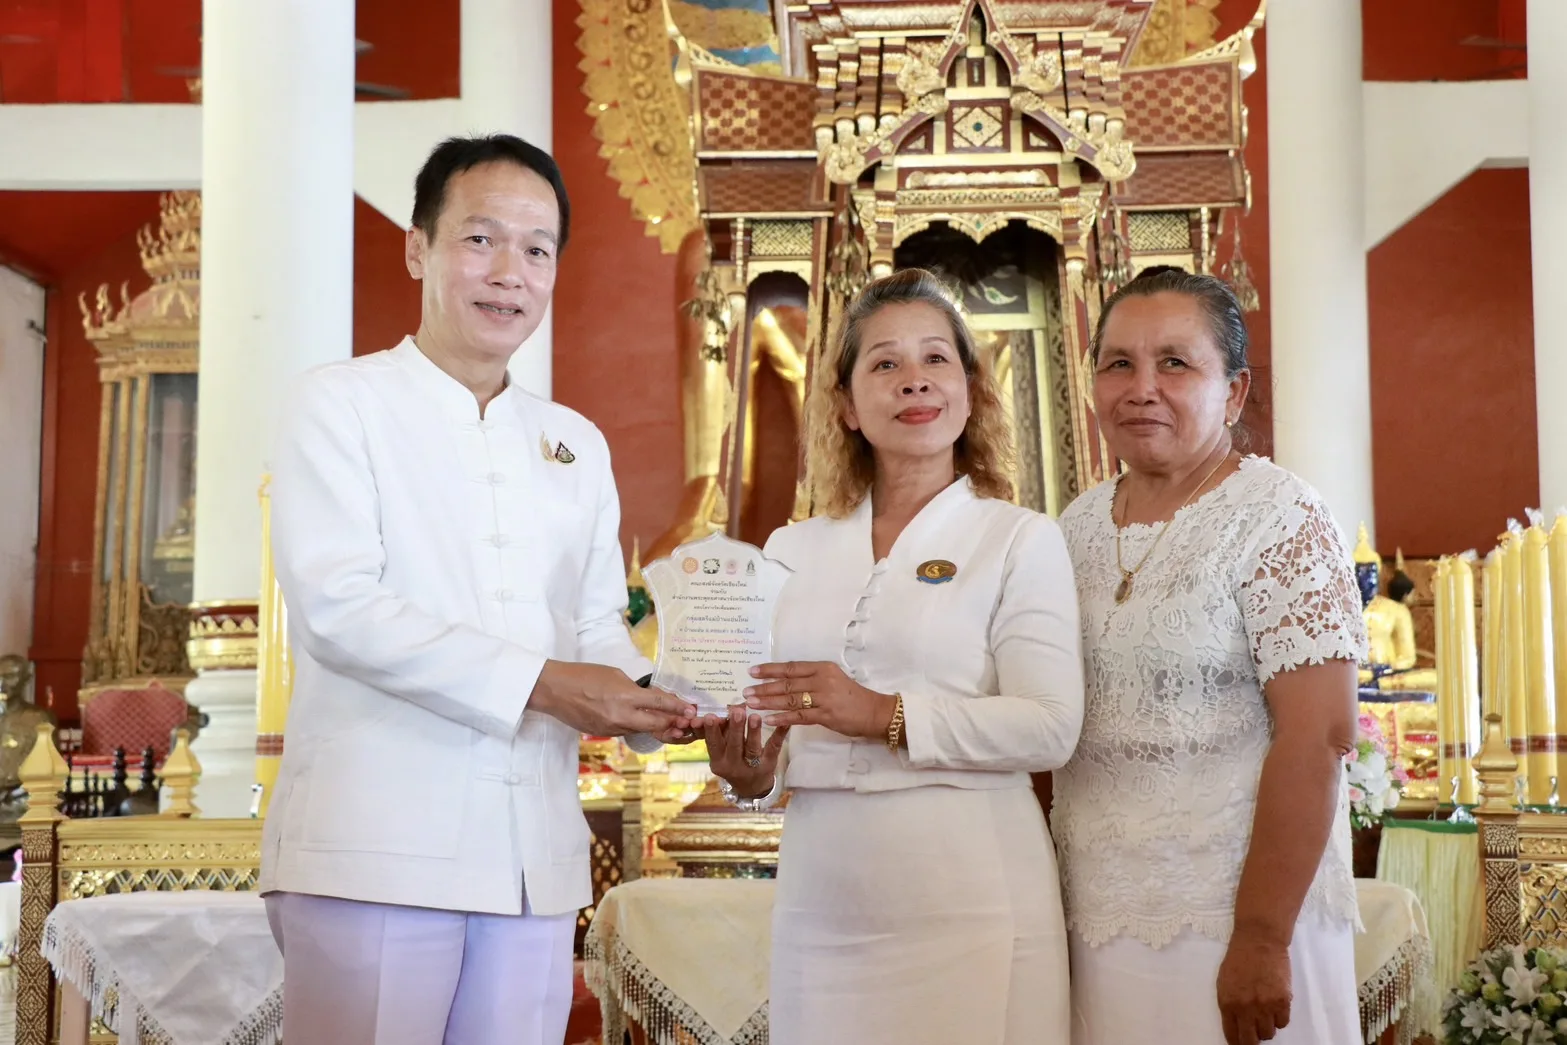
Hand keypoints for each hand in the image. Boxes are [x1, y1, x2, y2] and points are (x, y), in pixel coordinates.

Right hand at [529, 661, 695, 737]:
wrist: (554, 690)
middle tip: (686, 721)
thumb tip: (651, 697)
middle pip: (656, 725)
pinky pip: (626, 731)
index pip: (659, 703)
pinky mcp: (603, 733)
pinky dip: (636, 725)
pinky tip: (640, 719)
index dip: (678, 707)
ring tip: (668, 721)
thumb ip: (635, 688)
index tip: (691, 709)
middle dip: (673, 723)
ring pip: (641, 730)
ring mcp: (612, 728)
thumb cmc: (584, 675)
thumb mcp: (615, 675)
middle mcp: (621, 716)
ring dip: (655, 726)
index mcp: (625, 697)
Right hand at [703, 704, 787, 797]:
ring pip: (752, 748)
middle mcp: (733, 765)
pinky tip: (783, 722)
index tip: (711, 715)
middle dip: (735, 728)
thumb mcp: (722, 751)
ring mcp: (752, 766)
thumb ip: (722, 731)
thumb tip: (727, 706)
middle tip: (737, 711)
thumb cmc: (733, 761)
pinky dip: (779, 734)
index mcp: (718, 760)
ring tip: (755, 716)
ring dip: (754, 731)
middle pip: (734, 745)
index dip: (711, 730)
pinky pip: (773, 748)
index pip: (713, 744)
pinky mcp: (769, 764)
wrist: (751, 787)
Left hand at [743, 661, 894, 740]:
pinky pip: (799, 717)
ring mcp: (824, 698)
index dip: (770, 669)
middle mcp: (822, 680)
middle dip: (764, 688)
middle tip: (746, 691)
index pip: (791, 667)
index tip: (752, 671)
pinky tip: (768, 719)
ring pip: (790, 700)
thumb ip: (812, 678)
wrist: (874, 711)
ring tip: (751, 704)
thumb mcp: (833, 678)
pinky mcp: (826, 716)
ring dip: (768, 702)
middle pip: (787, 684)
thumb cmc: (852, 696)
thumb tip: (786, 681)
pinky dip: (782, 718)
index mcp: (822, 668)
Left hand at [1216, 933, 1291, 1044]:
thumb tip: (1235, 1025)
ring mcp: (1266, 1005)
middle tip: (1254, 1036)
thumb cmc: (1239, 959)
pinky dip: (1280, 1018)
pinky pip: (1283, 1023)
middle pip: (1251, 1040)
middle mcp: (1246, 1008)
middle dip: (1252, 1041)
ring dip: (1267, 1027)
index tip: (1240, 1043)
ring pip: (1269, 1033)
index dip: (1237, 1042)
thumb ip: (1229, 1004)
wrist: (1259, 940)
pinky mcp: (1283, 1001)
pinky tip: (1275, 1007)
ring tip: (1265, 1013)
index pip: (1232, 1035)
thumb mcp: (1224, 982)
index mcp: (1227, 1003)